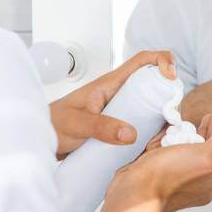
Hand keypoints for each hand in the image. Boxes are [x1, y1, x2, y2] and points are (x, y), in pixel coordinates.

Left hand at [49, 50, 175, 158]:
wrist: (41, 141)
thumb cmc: (53, 125)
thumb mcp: (76, 125)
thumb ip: (101, 127)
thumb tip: (131, 134)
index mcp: (111, 83)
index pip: (143, 61)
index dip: (162, 61)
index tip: (171, 77)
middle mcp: (122, 94)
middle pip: (156, 87)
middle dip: (169, 102)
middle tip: (168, 122)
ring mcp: (124, 111)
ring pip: (155, 110)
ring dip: (163, 124)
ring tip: (155, 143)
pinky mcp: (123, 127)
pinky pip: (146, 127)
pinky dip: (153, 137)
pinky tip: (149, 150)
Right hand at [116, 105, 211, 211]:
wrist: (133, 196)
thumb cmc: (168, 178)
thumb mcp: (206, 155)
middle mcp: (203, 179)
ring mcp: (183, 177)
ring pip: (196, 151)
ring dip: (199, 133)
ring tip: (200, 119)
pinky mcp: (164, 174)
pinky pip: (176, 155)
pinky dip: (178, 141)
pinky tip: (175, 131)